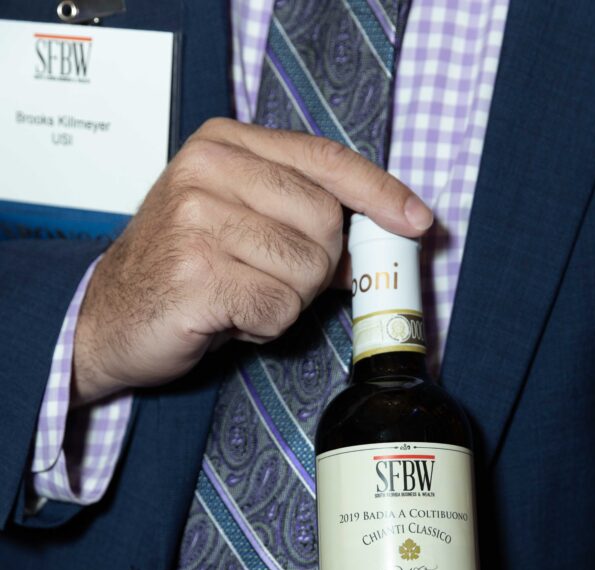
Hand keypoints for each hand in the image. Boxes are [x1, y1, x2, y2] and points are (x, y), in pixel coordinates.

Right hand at [72, 118, 431, 404]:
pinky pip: (278, 310)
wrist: (107, 319)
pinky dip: (263, 327)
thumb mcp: (235, 221)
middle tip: (265, 278)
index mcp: (222, 145)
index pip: (324, 159)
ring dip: (285, 301)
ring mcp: (198, 222)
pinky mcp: (197, 276)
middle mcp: (208, 172)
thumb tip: (380, 236)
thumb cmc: (179, 271)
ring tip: (239, 296)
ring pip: (306, 271)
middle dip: (313, 268)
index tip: (416, 221)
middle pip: (326, 224)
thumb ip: (299, 215)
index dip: (379, 193)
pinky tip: (226, 318)